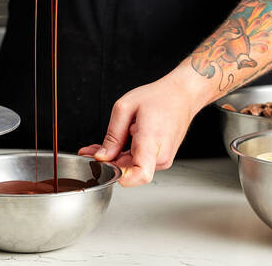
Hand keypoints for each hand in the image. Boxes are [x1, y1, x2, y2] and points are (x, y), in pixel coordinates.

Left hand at [78, 68, 208, 186]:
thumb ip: (113, 135)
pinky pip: (138, 163)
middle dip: (107, 163)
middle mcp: (160, 156)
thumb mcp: (125, 108)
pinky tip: (116, 145)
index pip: (140, 174)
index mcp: (151, 141)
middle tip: (89, 151)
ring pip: (132, 168)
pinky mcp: (161, 159)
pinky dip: (125, 156)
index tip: (105, 166)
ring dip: (115, 159)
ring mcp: (162, 159)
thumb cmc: (158, 98)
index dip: (120, 176)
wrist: (182, 96)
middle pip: (129, 171)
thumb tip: (102, 156)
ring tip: (101, 145)